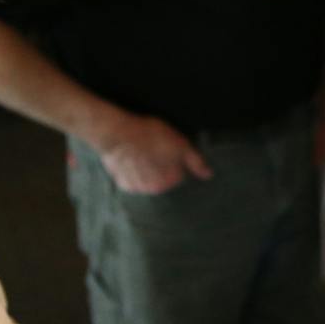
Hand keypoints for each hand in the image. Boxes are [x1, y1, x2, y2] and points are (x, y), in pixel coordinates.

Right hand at [92, 112, 211, 193]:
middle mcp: (152, 190)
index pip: (179, 175)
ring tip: (142, 152)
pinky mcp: (122, 182)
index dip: (175, 160)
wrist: (115, 133)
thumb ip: (195, 161)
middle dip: (162, 167)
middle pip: (164, 179)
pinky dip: (133, 171)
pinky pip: (132, 179)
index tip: (168, 149)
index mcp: (168, 181)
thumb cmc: (148, 136)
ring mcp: (136, 188)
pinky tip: (131, 158)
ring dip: (147, 169)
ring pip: (148, 179)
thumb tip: (208, 175)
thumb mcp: (179, 143)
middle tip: (155, 149)